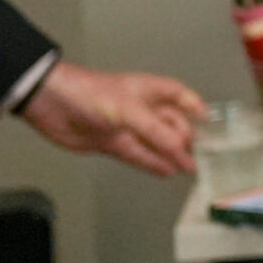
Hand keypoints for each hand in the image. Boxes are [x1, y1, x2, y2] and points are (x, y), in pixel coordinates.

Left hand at [20, 60, 208, 176]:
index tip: (210, 123)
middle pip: (172, 123)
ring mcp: (127, 127)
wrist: (52, 104)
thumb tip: (181, 151)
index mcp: (151, 91)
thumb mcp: (130, 111)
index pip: (181, 97)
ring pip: (156, 142)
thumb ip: (157, 132)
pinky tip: (165, 171)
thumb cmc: (91, 94)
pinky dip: (152, 163)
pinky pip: (139, 155)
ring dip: (171, 155)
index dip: (195, 108)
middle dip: (186, 138)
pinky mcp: (113, 143)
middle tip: (202, 155)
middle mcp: (142, 108)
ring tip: (188, 168)